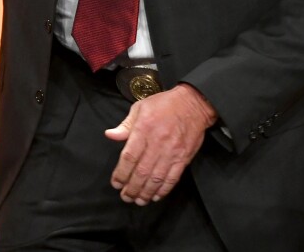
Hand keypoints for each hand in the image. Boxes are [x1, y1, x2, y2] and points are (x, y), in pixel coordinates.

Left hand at [104, 83, 216, 204]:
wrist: (193, 104)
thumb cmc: (164, 104)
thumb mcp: (140, 107)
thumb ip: (125, 125)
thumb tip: (110, 135)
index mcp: (143, 129)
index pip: (129, 157)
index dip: (121, 173)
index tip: (116, 182)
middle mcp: (157, 143)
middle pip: (141, 172)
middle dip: (132, 188)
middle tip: (125, 196)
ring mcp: (171, 152)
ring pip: (156, 178)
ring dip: (146, 192)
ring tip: (138, 201)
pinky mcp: (183, 158)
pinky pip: (172, 178)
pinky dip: (163, 190)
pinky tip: (155, 196)